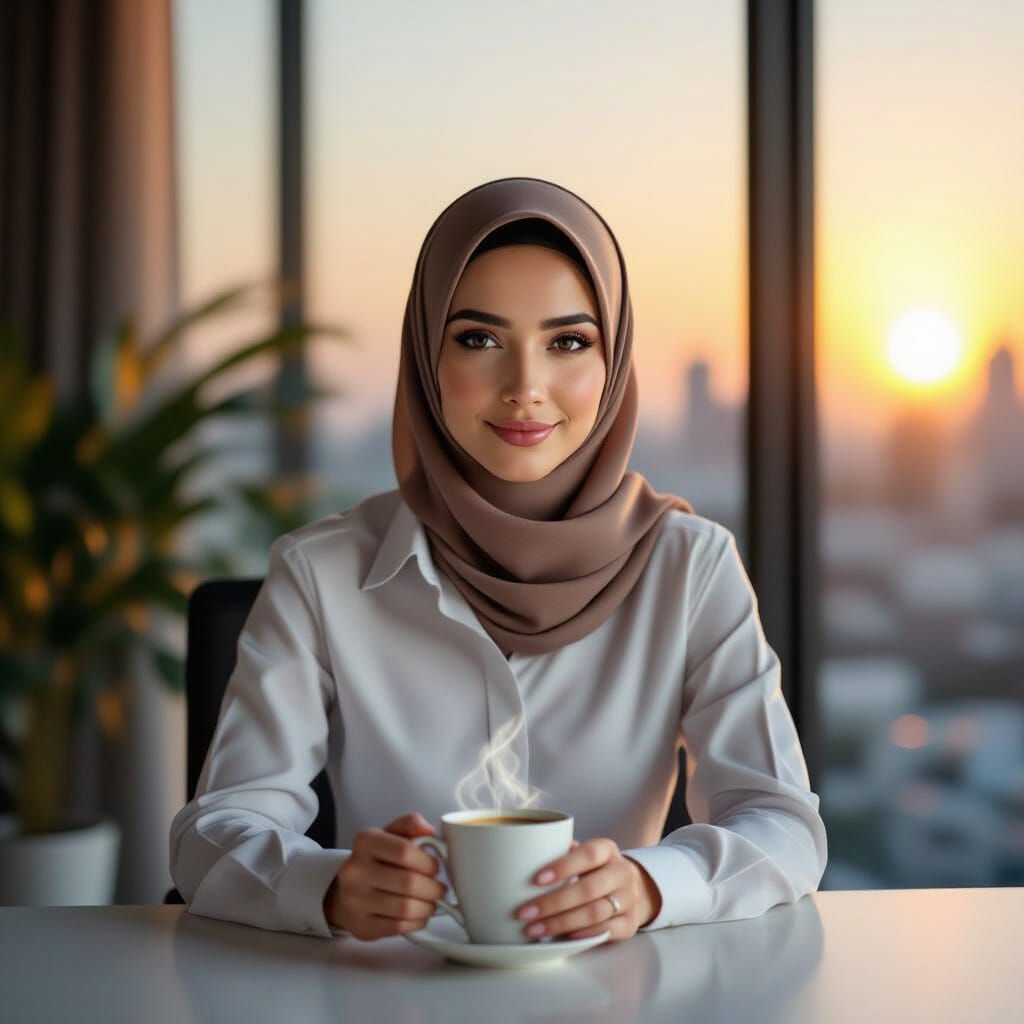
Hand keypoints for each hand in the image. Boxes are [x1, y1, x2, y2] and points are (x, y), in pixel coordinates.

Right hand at [324, 811, 447, 940]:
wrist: (345, 889)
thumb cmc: (376, 860)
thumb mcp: (390, 834)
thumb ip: (410, 824)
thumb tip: (429, 830)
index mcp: (365, 841)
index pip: (404, 851)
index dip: (427, 862)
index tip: (436, 867)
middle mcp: (355, 870)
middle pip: (408, 882)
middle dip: (433, 888)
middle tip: (440, 889)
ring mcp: (354, 900)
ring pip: (405, 908)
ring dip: (427, 907)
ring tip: (432, 902)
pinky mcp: (360, 925)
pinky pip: (398, 927)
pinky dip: (416, 922)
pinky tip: (419, 915)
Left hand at [513, 838, 662, 942]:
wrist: (630, 888)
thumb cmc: (595, 869)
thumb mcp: (583, 855)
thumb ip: (561, 854)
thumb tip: (523, 859)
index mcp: (608, 850)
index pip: (588, 854)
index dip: (563, 867)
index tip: (536, 880)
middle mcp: (622, 873)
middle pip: (588, 889)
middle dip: (553, 903)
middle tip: (524, 913)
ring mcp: (629, 899)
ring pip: (594, 913)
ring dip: (561, 923)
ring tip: (534, 929)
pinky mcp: (630, 924)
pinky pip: (606, 932)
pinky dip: (582, 934)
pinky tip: (562, 937)